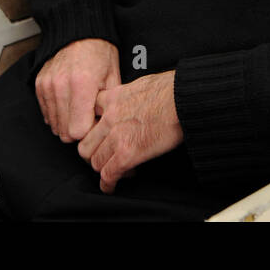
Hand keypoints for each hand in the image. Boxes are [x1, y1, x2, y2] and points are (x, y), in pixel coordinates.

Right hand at [34, 38, 119, 142]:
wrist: (80, 32)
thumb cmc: (100, 53)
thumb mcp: (113, 77)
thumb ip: (107, 106)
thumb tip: (103, 130)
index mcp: (82, 85)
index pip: (78, 131)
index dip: (89, 132)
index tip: (96, 123)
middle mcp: (61, 87)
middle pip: (64, 132)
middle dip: (78, 130)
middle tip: (89, 117)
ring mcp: (48, 86)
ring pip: (54, 125)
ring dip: (67, 122)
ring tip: (79, 108)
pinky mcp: (40, 85)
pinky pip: (46, 114)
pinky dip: (57, 114)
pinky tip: (68, 103)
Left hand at [78, 71, 182, 193]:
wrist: (183, 98)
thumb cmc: (171, 89)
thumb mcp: (141, 83)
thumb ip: (128, 94)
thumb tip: (132, 100)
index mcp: (113, 98)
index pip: (88, 116)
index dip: (93, 129)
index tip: (98, 137)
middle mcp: (110, 117)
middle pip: (86, 143)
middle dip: (93, 153)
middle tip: (103, 157)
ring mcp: (116, 136)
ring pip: (95, 161)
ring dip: (102, 168)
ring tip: (111, 171)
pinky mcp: (128, 153)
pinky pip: (108, 174)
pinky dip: (108, 184)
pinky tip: (111, 186)